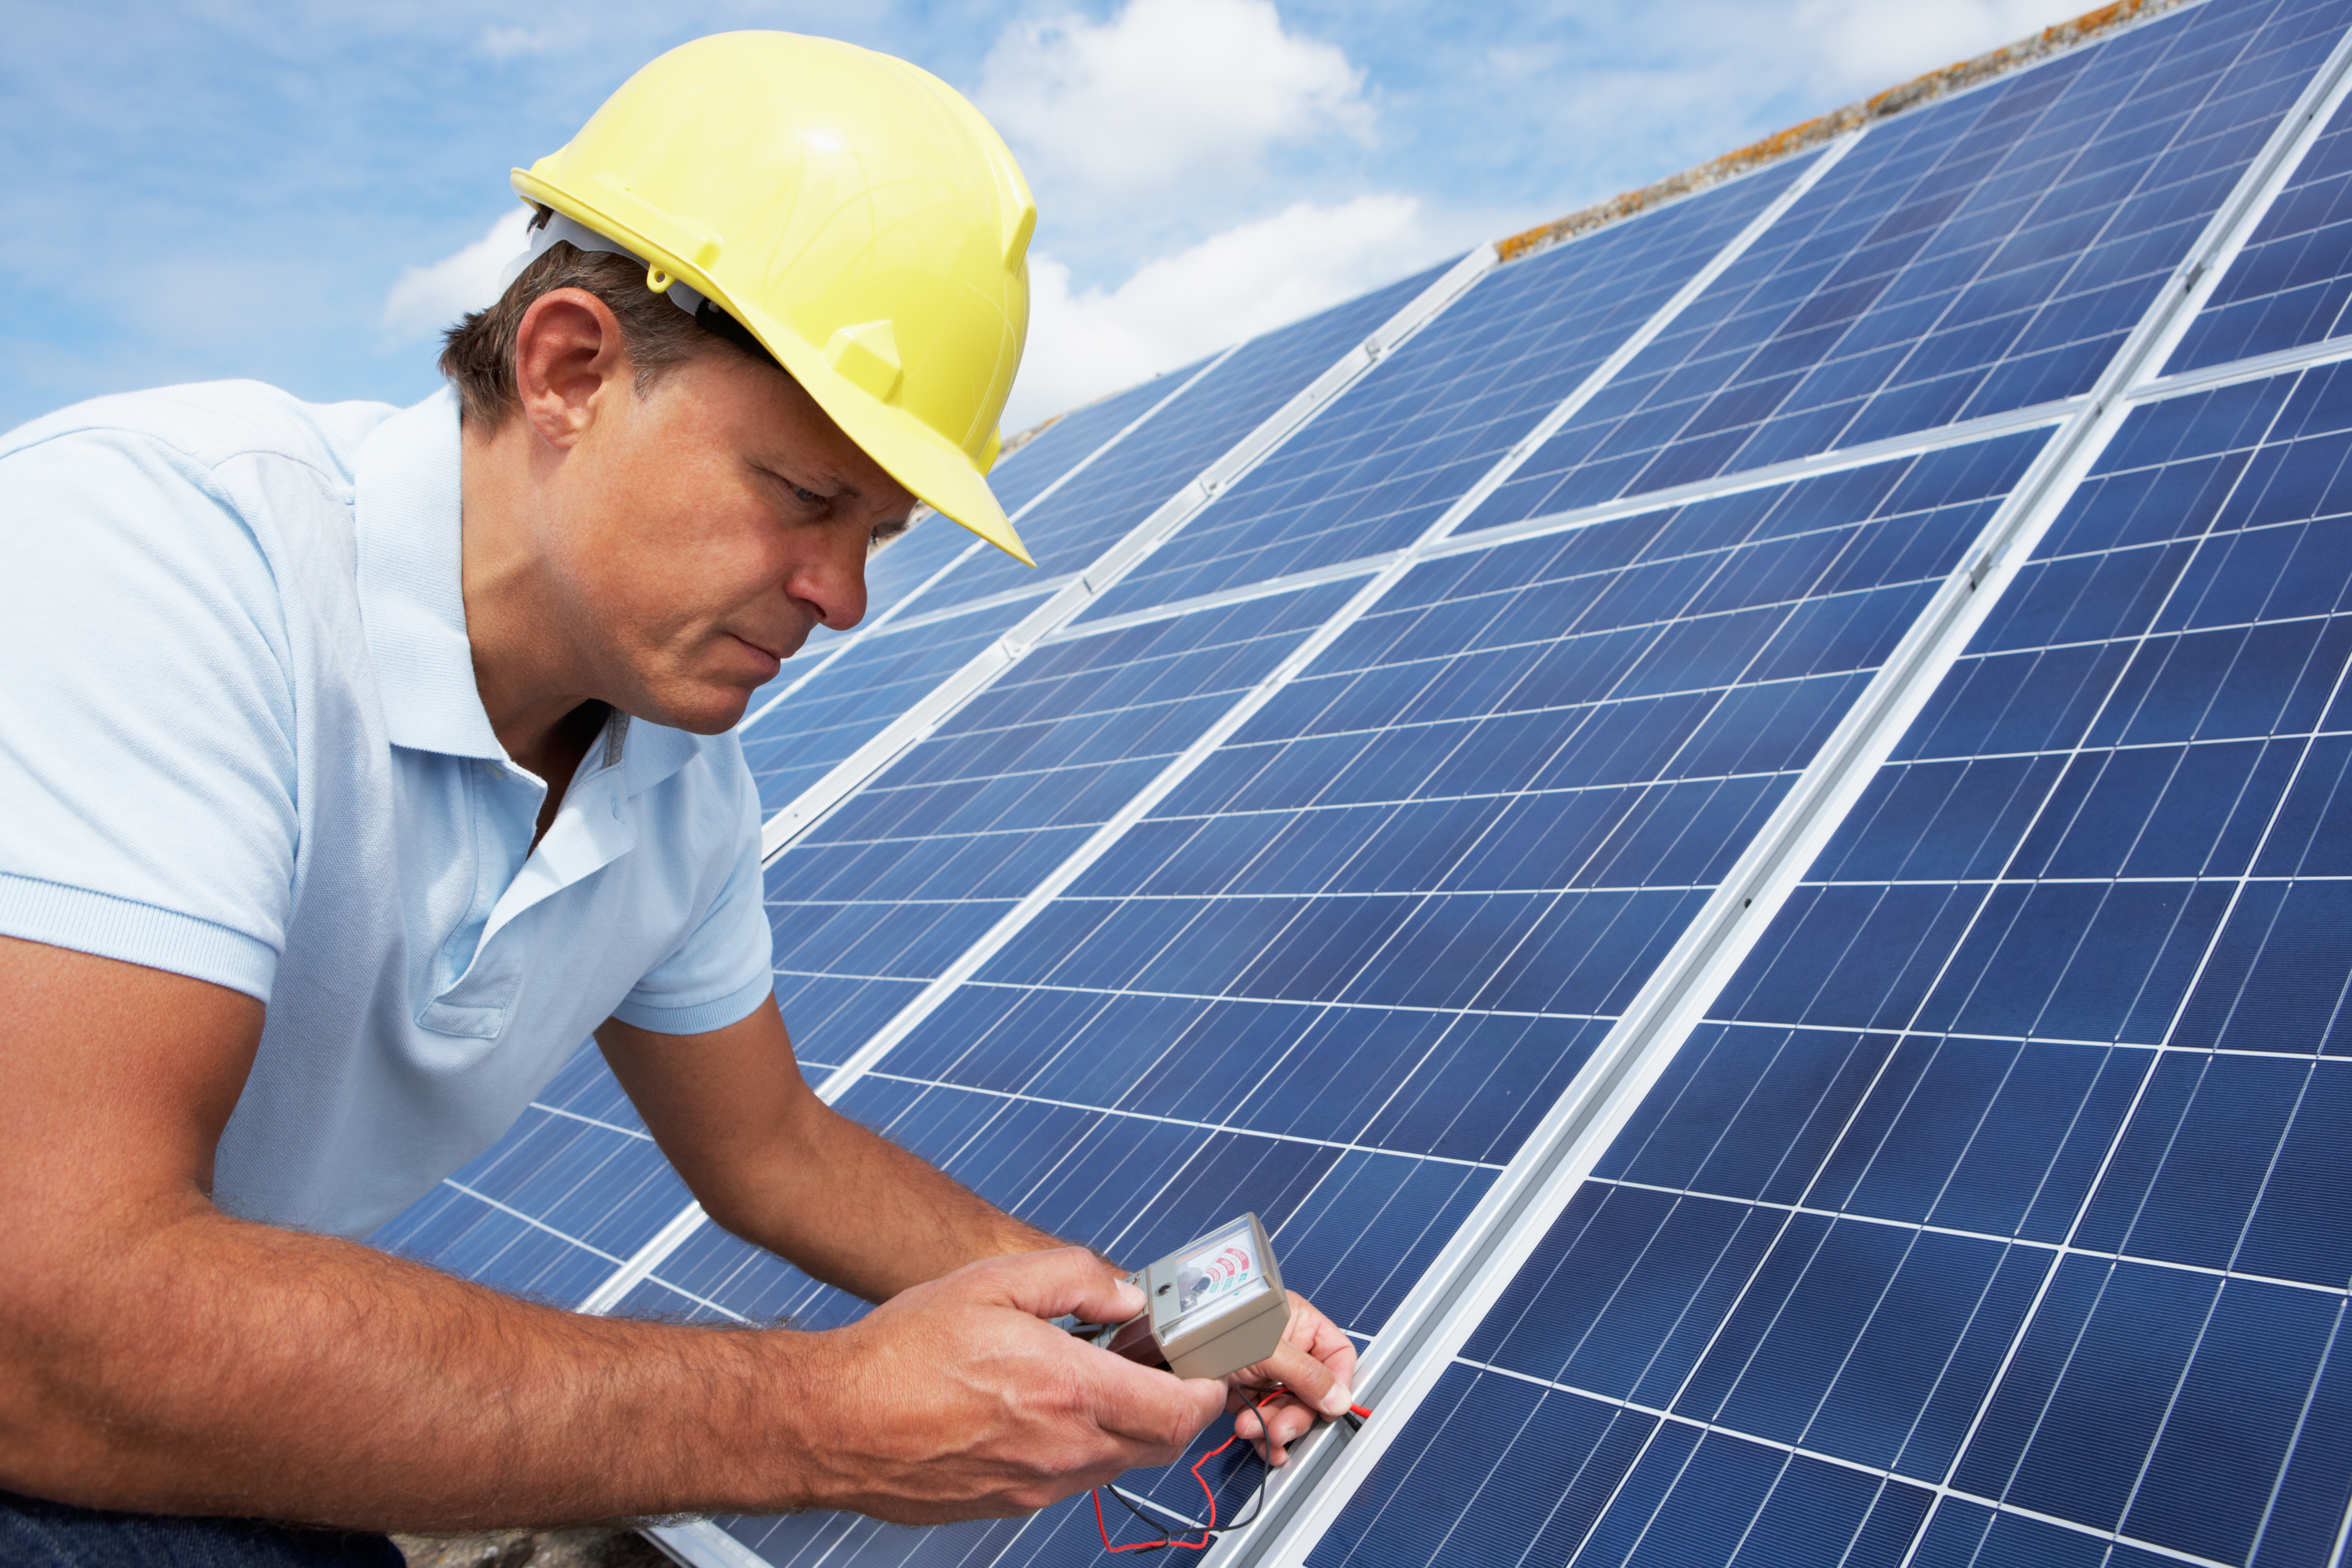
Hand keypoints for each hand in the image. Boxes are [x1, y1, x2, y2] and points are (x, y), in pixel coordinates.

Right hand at [788, 1247, 1226, 1522]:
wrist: (835, 1421)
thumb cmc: (900, 1353)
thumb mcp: (992, 1279)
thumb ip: (1074, 1277)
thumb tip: (1125, 1291)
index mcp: (1068, 1390)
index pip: (1180, 1410)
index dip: (1206, 1387)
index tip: (1202, 1363)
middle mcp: (1062, 1449)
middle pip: (1161, 1444)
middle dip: (1175, 1406)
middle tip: (1157, 1366)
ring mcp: (1037, 1485)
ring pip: (1118, 1464)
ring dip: (1127, 1426)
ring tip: (1095, 1379)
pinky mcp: (1009, 1504)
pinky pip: (1072, 1478)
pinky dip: (1082, 1445)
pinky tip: (1047, 1407)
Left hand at [1221, 1292, 1355, 1464]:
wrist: (1167, 1346)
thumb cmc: (1216, 1328)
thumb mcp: (1266, 1349)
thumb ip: (1305, 1374)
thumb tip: (1339, 1400)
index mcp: (1299, 1325)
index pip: (1337, 1355)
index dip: (1337, 1384)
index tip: (1329, 1409)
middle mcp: (1286, 1349)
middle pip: (1312, 1391)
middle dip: (1296, 1415)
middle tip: (1282, 1430)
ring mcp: (1266, 1373)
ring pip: (1289, 1409)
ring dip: (1278, 1428)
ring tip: (1259, 1434)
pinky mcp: (1247, 1393)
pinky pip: (1267, 1418)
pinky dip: (1267, 1435)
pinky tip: (1264, 1447)